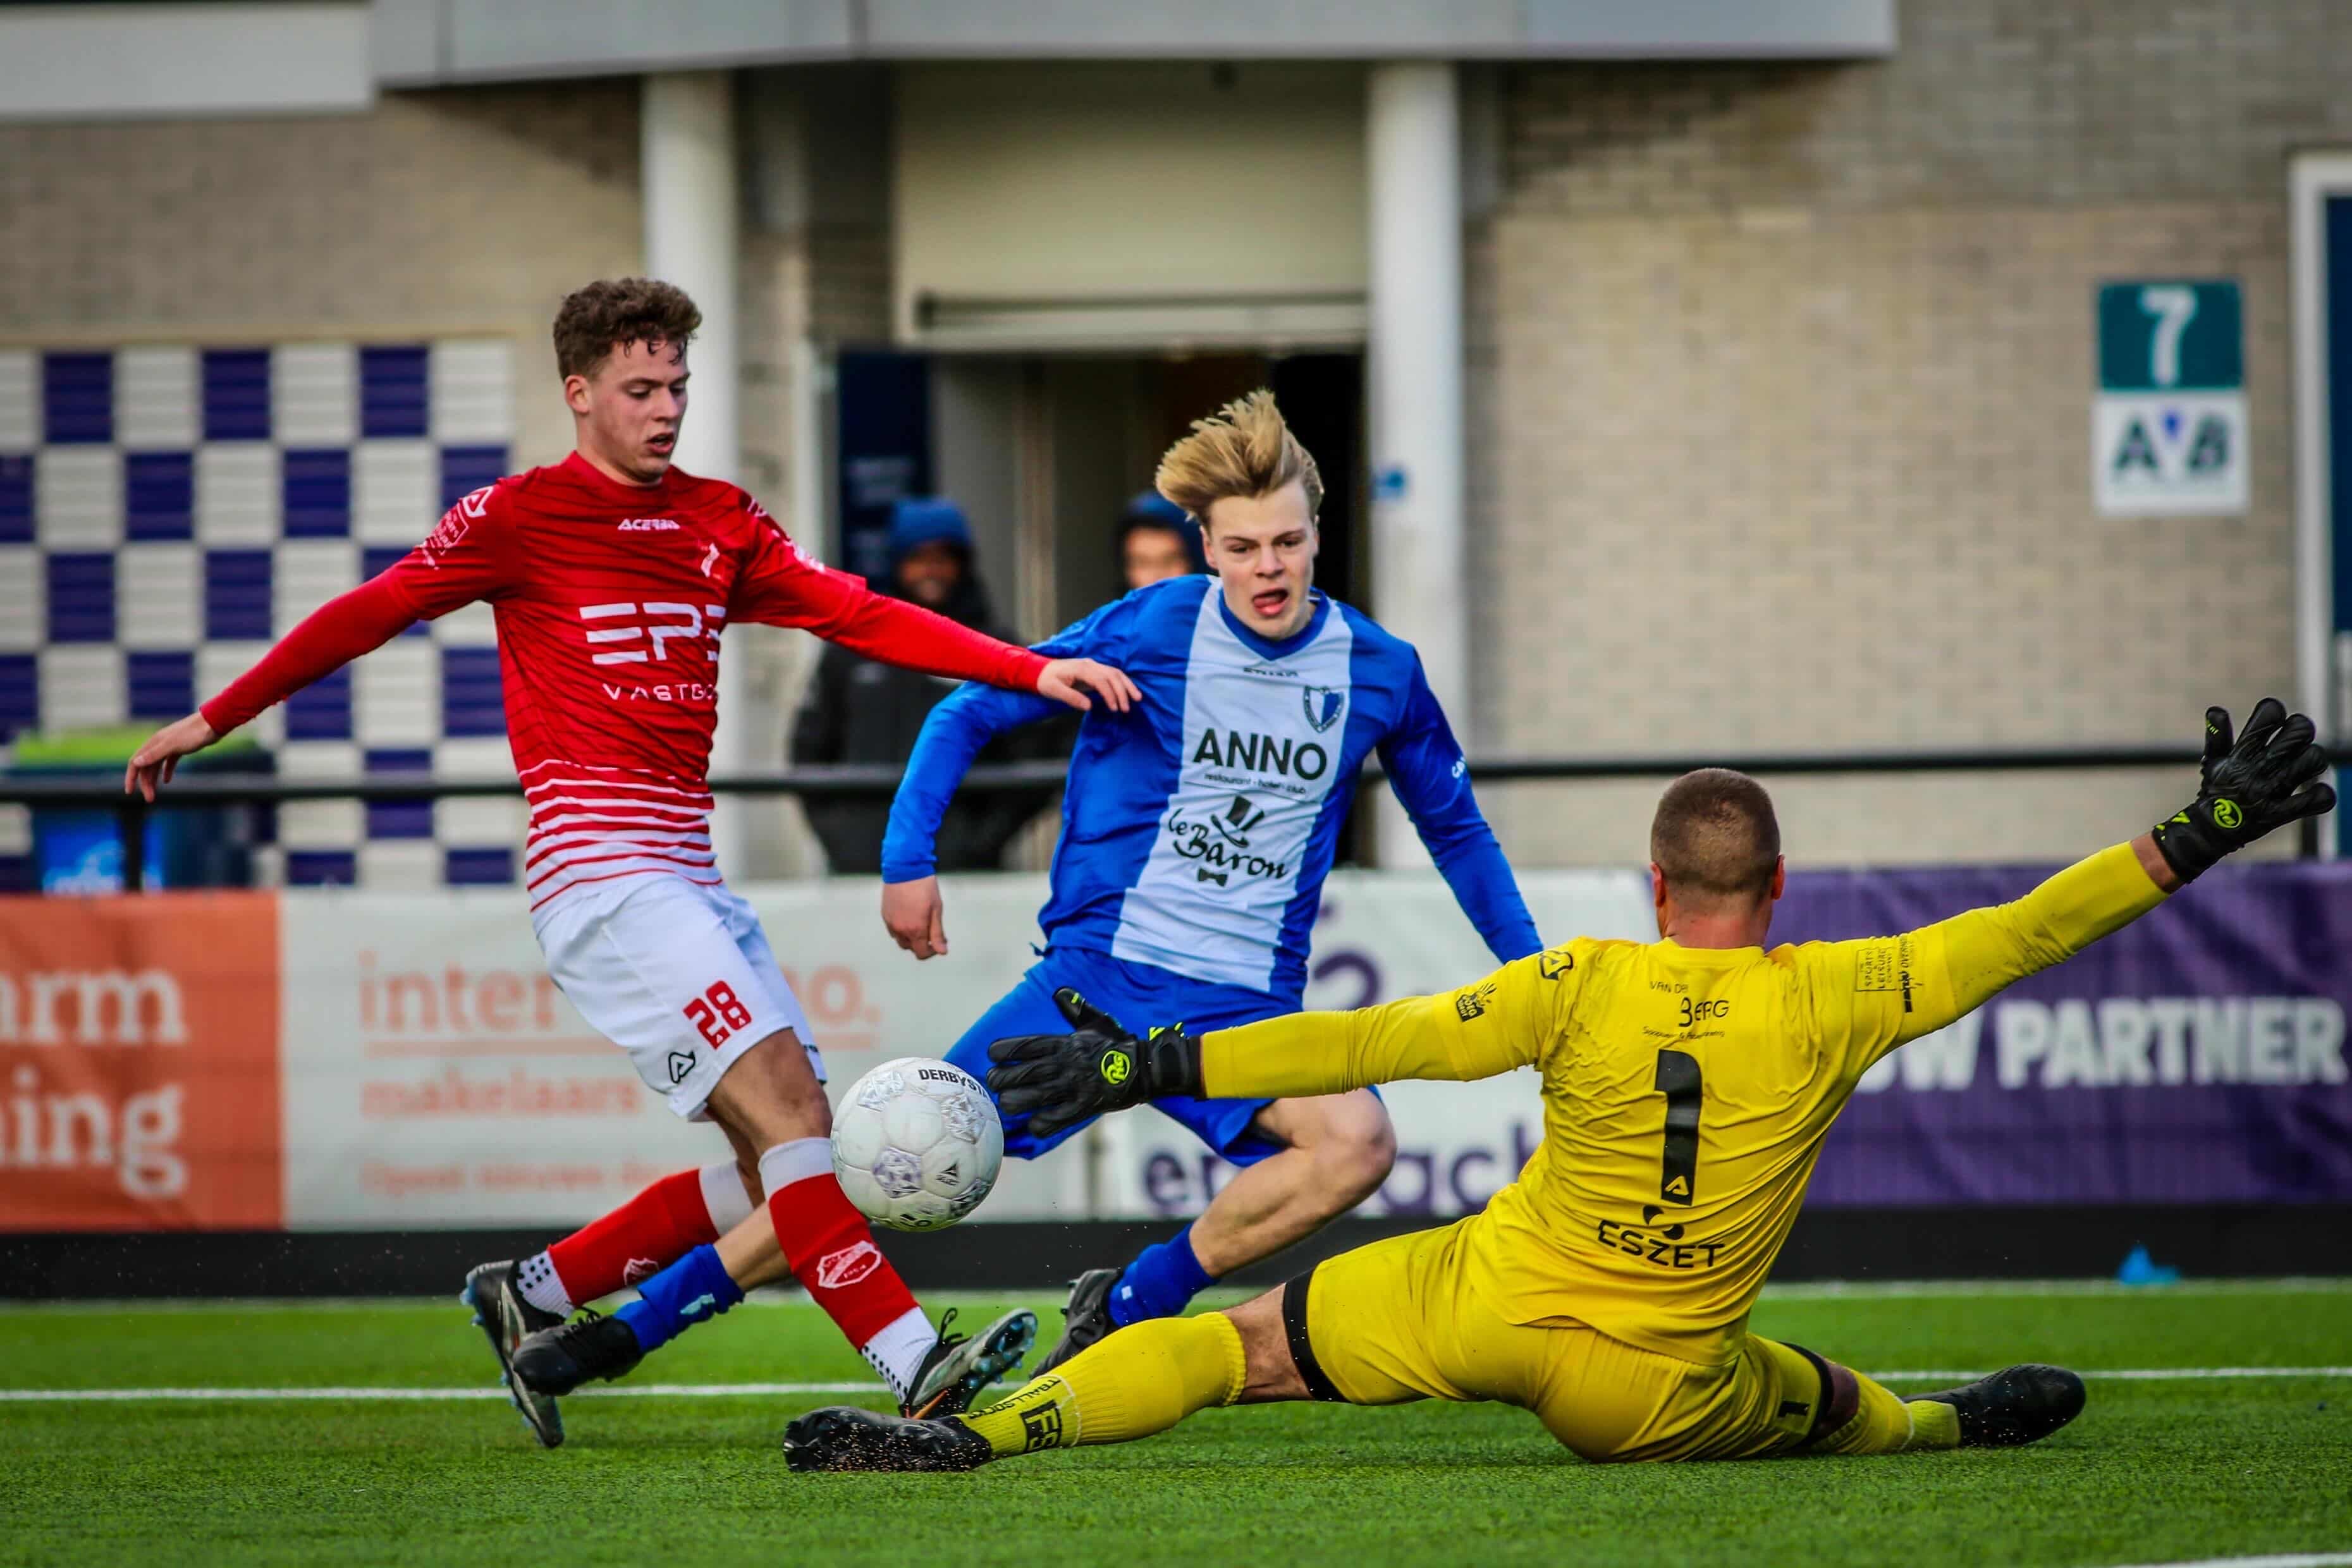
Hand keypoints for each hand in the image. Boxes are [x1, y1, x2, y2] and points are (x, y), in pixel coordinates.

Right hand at [123, 712, 219, 801]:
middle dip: (145, 784)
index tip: (129, 792)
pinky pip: (168, 762)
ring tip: (155, 794)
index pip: (135, 762)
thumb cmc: (193, 734)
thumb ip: (154, 754)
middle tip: (150, 799)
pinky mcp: (180, 749)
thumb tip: (136, 763)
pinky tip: (167, 781)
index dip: (131, 777)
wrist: (212, 724)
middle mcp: (158, 745)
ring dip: (154, 780)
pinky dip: (166, 772)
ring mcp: (169, 747)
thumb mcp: (172, 745)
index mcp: (153, 743)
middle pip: (146, 767)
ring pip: (156, 766)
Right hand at [881, 876, 948, 959]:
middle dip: (921, 944)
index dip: (932, 951)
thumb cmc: (924, 887)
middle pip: (910, 948)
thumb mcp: (936, 910)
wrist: (905, 868)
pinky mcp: (885, 914)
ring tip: (919, 924)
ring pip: (900, 940)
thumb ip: (937, 933)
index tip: (938, 942)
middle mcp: (900, 929)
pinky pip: (892, 930)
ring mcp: (890, 922)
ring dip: (910, 938)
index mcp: (915, 930)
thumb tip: (942, 951)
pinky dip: (900, 930)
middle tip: (930, 931)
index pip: (922, 953)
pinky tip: (908, 917)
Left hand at [985, 989, 1201, 1139]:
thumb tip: (1059, 990)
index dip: (1007, 1049)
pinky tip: (1031, 1124)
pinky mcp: (1086, 1106)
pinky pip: (1060, 1118)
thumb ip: (1075, 1008)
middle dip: (1006, 1077)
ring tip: (1003, 1104)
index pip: (1030, 1045)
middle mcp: (1068, 1064)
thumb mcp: (1096, 1022)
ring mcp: (1077, 1086)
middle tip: (991, 1082)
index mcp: (1067, 1043)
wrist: (1145, 1067)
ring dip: (1018, 1100)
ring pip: (1040, 1095)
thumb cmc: (1117, 1043)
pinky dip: (1044, 1122)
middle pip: (1029, 1071)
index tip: (990, 1053)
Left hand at [1036, 658, 1139, 714]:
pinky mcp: (1094, 670)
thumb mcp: (1053, 691)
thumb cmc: (1045, 681)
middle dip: (1122, 692)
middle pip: (1113, 675)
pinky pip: (1112, 674)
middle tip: (1127, 709)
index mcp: (1081, 668)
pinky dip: (1122, 682)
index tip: (1114, 709)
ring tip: (1137, 699)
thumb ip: (1071, 697)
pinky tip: (1128, 692)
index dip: (1110, 695)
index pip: (1101, 680)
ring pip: (1115, 673)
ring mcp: (1093, 665)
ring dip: (1127, 685)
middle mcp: (1090, 664)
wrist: (1038, 670)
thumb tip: (1089, 706)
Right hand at [2149, 698, 2333, 882]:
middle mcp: (2259, 768)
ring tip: (2304, 765)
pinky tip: (2314, 792)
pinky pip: (2317, 800)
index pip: (2268, 714)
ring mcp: (2272, 790)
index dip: (2273, 712)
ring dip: (2313, 759)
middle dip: (2301, 729)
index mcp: (2241, 752)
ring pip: (2314, 760)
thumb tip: (2216, 710)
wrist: (2211, 831)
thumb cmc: (2216, 791)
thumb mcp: (2212, 761)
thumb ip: (2217, 734)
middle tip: (2295, 740)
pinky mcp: (2283, 812)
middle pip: (2300, 731)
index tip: (2272, 723)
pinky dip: (2321, 795)